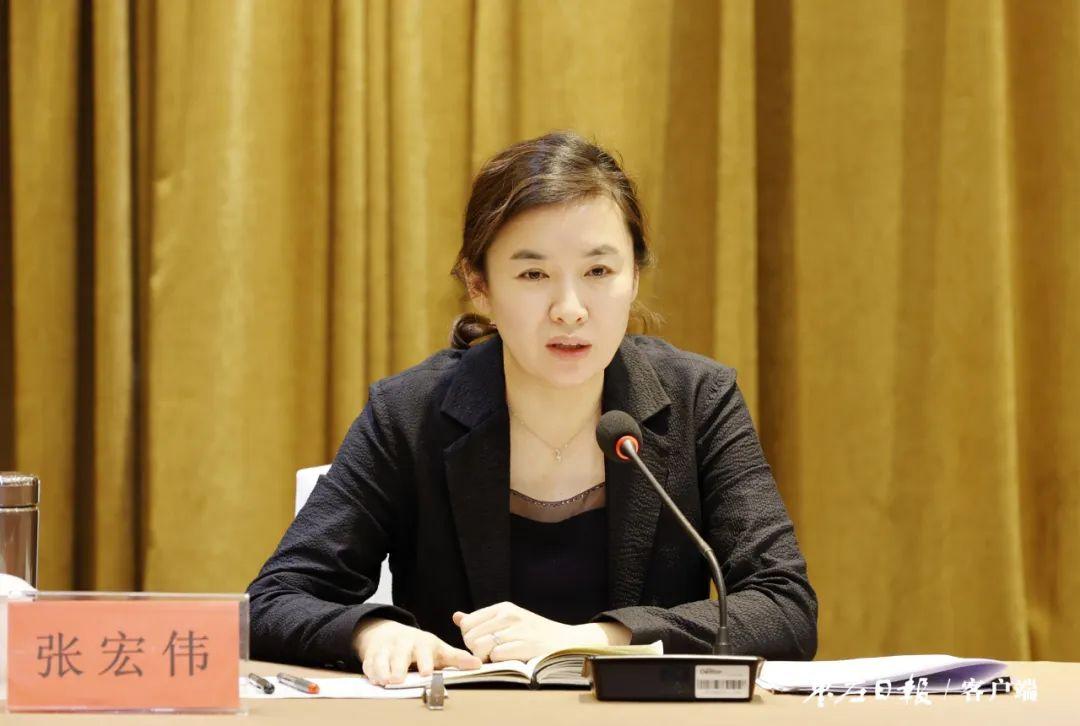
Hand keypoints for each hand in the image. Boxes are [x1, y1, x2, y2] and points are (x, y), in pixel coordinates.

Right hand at [352, 617, 481, 685]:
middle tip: (398, 679)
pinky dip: (370, 672)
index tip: (426, 672)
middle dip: (398, 667)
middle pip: (400, 655)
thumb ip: (456, 658)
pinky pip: (369, 664)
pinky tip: (373, 680)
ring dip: (382, 669)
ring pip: (382, 659)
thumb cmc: (421, 647)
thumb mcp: (439, 649)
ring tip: (385, 681)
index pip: (424, 651)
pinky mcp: (371, 656)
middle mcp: (402, 644)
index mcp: (422, 643)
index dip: (425, 661)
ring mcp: (386, 649)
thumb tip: (478, 665)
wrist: (391, 634)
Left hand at [453, 601, 590, 662]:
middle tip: (491, 656)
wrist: (566, 641)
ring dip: (485, 658)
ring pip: (479, 646)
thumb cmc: (534, 634)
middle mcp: (509, 615)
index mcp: (503, 608)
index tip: (484, 645)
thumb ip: (482, 620)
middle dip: (476, 651)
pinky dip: (499, 663)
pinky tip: (509, 661)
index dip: (470, 639)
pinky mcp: (525, 645)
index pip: (468, 623)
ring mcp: (517, 630)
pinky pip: (496, 656)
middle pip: (470, 637)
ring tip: (497, 659)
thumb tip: (457, 617)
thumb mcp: (509, 620)